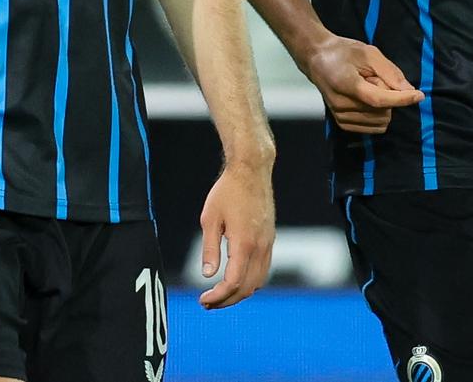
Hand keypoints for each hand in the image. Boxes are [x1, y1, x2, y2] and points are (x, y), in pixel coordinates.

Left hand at [196, 161, 274, 309]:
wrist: (251, 170)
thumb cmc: (227, 191)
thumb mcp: (209, 219)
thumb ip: (209, 249)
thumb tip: (207, 275)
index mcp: (244, 243)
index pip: (233, 282)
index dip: (218, 297)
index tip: (202, 299)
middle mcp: (261, 246)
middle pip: (248, 287)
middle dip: (228, 300)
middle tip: (207, 303)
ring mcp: (268, 242)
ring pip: (259, 280)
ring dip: (240, 292)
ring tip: (219, 294)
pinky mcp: (270, 238)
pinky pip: (263, 268)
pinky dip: (249, 280)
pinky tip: (234, 277)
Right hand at [303, 36, 423, 134]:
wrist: (318, 59)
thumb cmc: (344, 52)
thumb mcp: (369, 53)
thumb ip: (390, 73)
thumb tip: (410, 91)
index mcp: (347, 85)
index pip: (379, 99)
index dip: (401, 99)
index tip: (419, 96)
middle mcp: (342, 105)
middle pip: (382, 111)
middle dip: (387, 95)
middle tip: (374, 78)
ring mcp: (340, 116)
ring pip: (379, 121)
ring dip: (382, 106)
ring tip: (368, 87)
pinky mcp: (342, 123)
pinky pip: (372, 127)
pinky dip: (376, 114)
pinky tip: (366, 99)